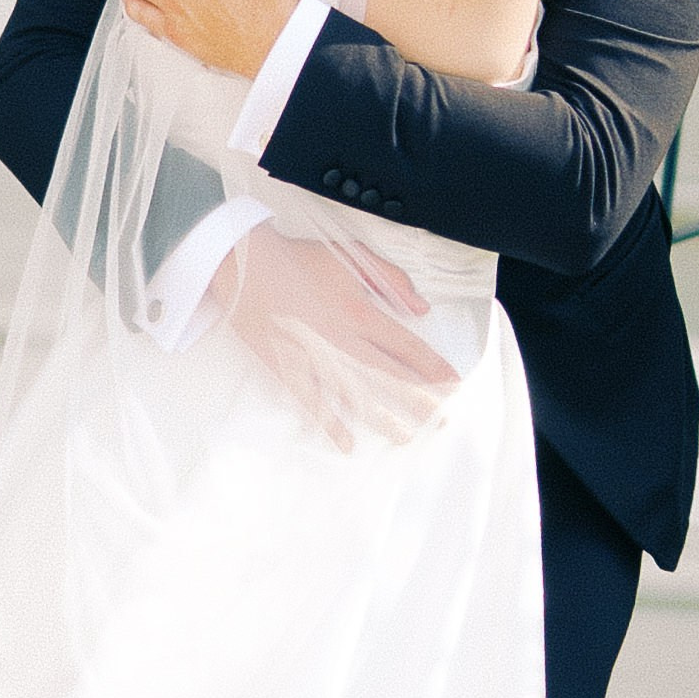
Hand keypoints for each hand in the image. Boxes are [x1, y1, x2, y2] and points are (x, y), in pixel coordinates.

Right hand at [213, 227, 454, 451]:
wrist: (244, 262)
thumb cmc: (298, 257)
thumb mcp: (351, 254)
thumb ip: (391, 278)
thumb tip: (422, 306)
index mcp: (360, 312)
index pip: (407, 346)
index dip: (432, 366)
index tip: (454, 383)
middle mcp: (343, 340)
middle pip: (389, 377)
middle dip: (419, 400)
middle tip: (443, 420)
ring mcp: (315, 357)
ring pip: (356, 395)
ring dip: (383, 417)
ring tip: (406, 436)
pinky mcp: (288, 367)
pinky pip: (313, 402)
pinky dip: (330, 423)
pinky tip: (347, 443)